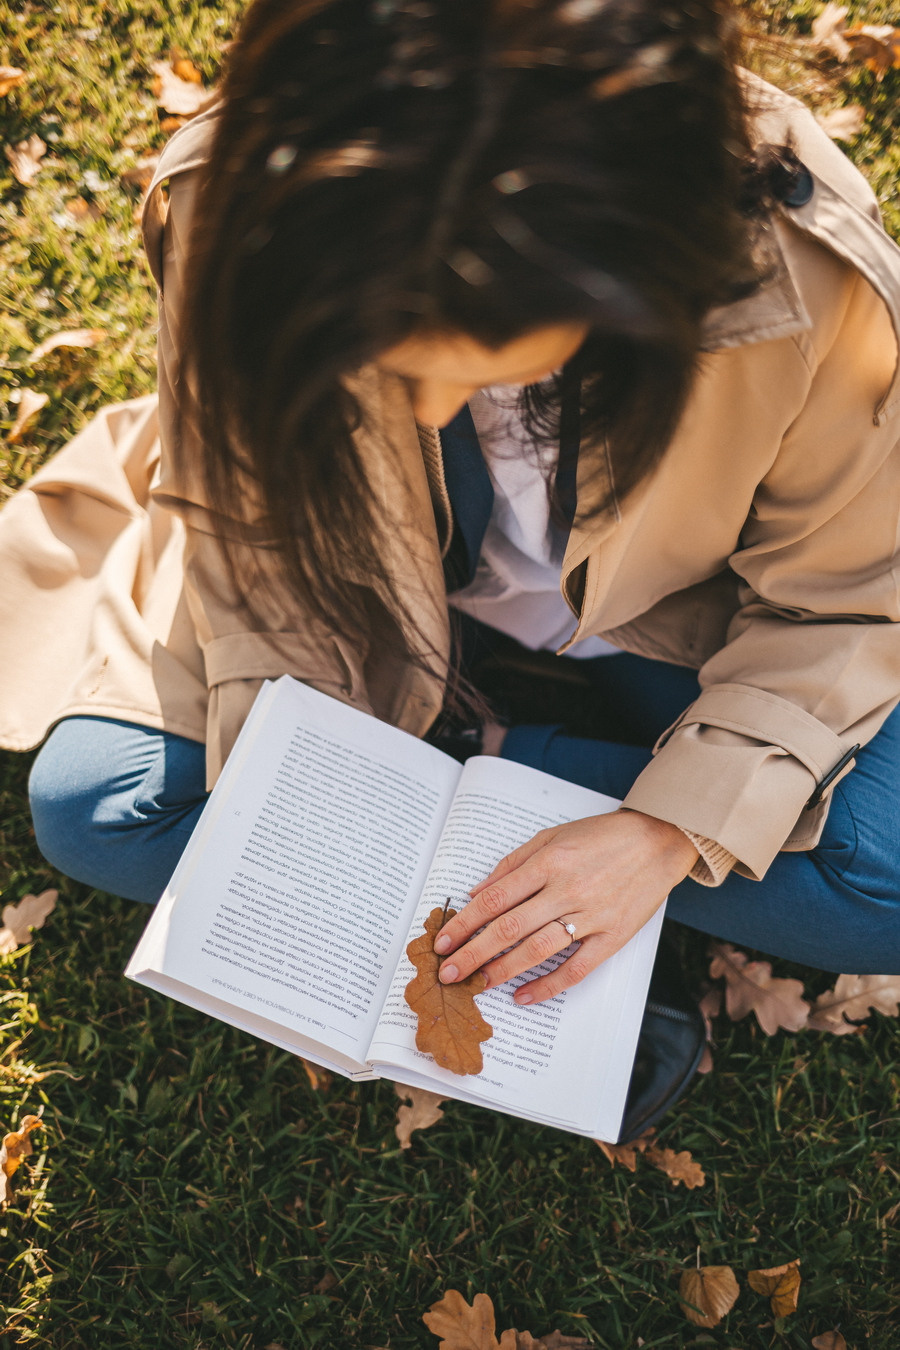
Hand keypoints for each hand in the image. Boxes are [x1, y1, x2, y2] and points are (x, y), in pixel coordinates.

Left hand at [433, 810, 698, 1004]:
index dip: (464, 923)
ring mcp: (592, 916)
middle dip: (473, 953)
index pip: (495, 899)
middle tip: (448, 973)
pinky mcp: (613, 936)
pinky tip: (524, 995)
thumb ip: (512, 865)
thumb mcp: (551, 837)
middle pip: (509, 928)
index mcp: (548, 862)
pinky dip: (548, 985)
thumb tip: (476, 891)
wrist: (657, 841)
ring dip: (503, 970)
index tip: (443, 942)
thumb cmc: (601, 837)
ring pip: (538, 950)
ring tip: (478, 984)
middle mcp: (567, 889)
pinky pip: (576, 968)